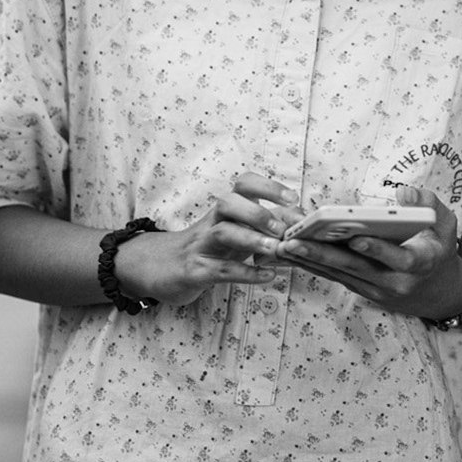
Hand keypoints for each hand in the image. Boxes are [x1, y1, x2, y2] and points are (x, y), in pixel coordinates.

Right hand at [113, 173, 299, 306]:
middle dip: (259, 212)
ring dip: (251, 238)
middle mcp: (212, 222)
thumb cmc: (208, 248)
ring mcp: (201, 246)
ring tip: (276, 249)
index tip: (293, 198)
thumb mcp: (235, 233)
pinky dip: (246, 273)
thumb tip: (303, 223)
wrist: (158, 269)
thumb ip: (265, 227)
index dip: (268, 187)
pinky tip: (268, 276)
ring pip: (222, 232)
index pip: (243, 184)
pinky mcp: (194, 271)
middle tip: (283, 228)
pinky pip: (219, 269)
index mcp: (225, 210)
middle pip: (230, 202)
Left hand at [275, 186, 461, 320]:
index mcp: (420, 263)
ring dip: (309, 260)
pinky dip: (313, 264)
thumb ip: (428, 205)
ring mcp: (376, 289)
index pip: (398, 259)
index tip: (356, 238)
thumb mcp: (446, 224)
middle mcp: (395, 281)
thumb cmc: (439, 249)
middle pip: (356, 267)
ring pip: (339, 273)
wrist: (438, 292)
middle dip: (322, 254)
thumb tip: (404, 193)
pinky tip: (291, 252)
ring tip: (281, 244)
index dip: (377, 249)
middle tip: (294, 242)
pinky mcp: (361, 290)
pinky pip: (335, 276)